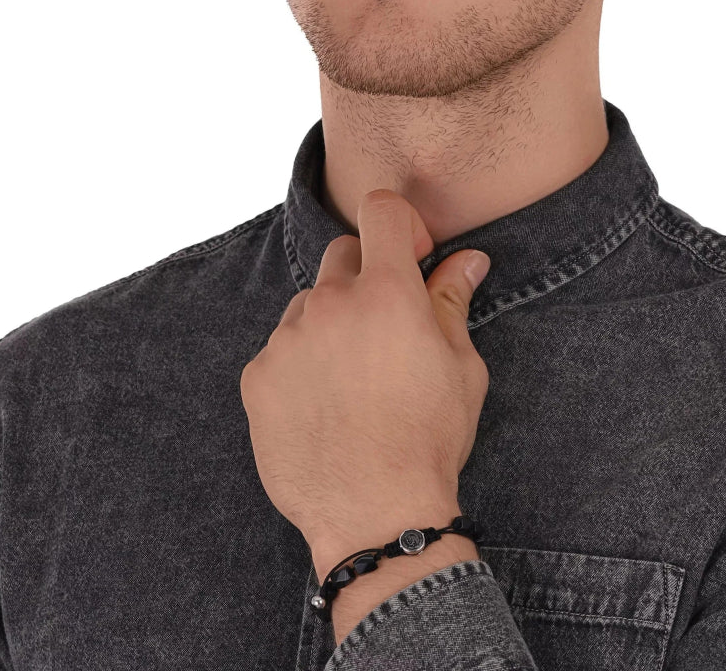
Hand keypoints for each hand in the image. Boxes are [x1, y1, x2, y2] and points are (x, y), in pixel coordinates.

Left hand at [238, 188, 490, 556]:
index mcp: (387, 292)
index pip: (380, 210)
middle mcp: (330, 303)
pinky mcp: (257, 377)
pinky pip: (280, 349)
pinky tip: (324, 406)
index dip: (398, 224)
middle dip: (366, 276)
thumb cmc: (429, 439)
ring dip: (330, 323)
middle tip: (387, 327)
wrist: (374, 515)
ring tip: (354, 380)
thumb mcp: (461, 366)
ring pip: (308, 304)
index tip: (411, 256)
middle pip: (342, 254)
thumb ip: (452, 300)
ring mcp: (287, 339)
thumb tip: (468, 258)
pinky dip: (300, 364)